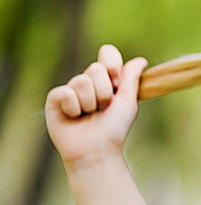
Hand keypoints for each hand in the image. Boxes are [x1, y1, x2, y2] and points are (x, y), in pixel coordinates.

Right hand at [45, 44, 147, 167]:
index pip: (107, 53)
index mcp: (106, 80)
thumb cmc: (114, 129)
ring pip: (81, 80)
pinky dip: (73, 108)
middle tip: (103, 109)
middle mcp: (88, 82)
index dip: (112, 64)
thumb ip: (131, 80)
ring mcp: (71, 89)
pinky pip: (65, 92)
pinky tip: (73, 117)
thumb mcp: (127, 103)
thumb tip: (141, 60)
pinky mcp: (55, 99)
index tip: (116, 80)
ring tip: (88, 115)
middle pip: (96, 68)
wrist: (96, 151)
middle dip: (104, 92)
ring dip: (90, 103)